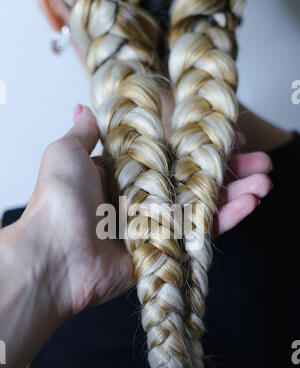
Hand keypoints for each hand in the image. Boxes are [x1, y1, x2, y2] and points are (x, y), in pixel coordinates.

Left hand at [22, 107, 271, 318]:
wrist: (54, 254)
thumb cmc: (59, 200)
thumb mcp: (67, 153)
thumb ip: (86, 131)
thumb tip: (84, 107)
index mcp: (124, 173)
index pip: (170, 154)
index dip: (197, 145)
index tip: (226, 135)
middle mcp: (143, 198)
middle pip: (193, 180)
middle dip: (227, 169)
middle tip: (259, 160)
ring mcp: (157, 226)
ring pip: (203, 206)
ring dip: (236, 192)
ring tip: (265, 179)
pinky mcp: (166, 251)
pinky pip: (200, 233)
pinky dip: (226, 219)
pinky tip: (251, 202)